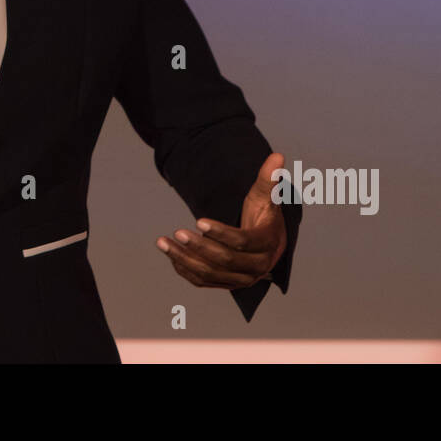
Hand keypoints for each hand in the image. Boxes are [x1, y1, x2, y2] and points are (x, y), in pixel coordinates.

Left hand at [156, 152, 287, 289]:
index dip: (220, 233)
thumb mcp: (265, 197)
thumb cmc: (263, 215)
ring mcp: (240, 280)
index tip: (198, 220)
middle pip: (224, 261)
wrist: (265, 242)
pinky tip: (170, 253)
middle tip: (178, 231)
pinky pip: (203, 281)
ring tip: (163, 242)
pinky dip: (184, 268)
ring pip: (209, 274)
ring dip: (184, 258)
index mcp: (267, 246)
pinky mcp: (226, 284)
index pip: (242, 242)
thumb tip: (277, 156)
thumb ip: (268, 179)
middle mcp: (256, 268)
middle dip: (199, 247)